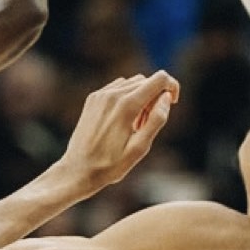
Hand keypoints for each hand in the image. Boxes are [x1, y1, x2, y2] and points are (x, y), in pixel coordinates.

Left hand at [61, 72, 179, 192]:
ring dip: (141, 97)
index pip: (159, 79)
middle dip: (155, 97)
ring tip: (136, 125)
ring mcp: (100, 95)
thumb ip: (157, 120)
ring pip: (132, 83)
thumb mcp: (140, 148)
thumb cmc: (110, 165)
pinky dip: (127, 97)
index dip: (172, 87)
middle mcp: (113, 94)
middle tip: (148, 124)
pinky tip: (123, 120)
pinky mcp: (93, 98)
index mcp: (127, 106)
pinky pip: (118, 88)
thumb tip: (166, 98)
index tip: (172, 103)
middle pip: (146, 81)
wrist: (77, 170)